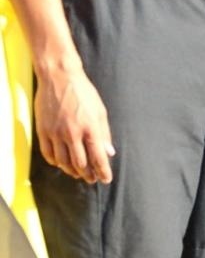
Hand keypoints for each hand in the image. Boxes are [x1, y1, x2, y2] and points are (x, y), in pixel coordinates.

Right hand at [34, 67, 114, 182]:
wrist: (59, 77)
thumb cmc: (83, 92)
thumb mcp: (100, 111)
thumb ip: (104, 133)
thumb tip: (109, 153)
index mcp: (91, 128)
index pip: (98, 157)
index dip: (103, 171)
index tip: (106, 179)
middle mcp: (73, 133)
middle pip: (80, 163)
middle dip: (88, 174)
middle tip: (92, 179)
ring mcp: (56, 132)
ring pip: (63, 161)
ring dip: (72, 171)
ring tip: (78, 174)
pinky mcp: (43, 130)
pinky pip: (48, 153)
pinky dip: (55, 162)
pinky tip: (61, 164)